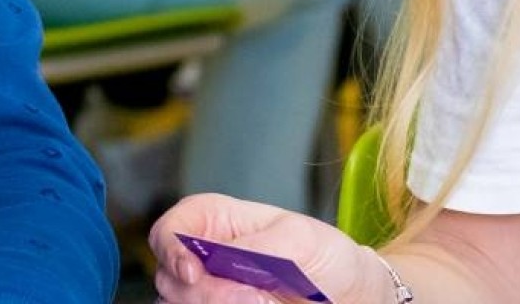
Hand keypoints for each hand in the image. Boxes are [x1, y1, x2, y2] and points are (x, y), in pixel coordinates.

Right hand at [149, 193, 385, 303]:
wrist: (350, 299)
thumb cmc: (326, 257)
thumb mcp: (299, 238)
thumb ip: (252, 245)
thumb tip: (214, 256)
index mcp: (216, 222)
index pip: (168, 230)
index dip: (170, 249)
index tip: (193, 272)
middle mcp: (205, 259)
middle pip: (170, 278)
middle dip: (208, 292)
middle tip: (253, 295)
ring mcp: (212, 292)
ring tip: (265, 303)